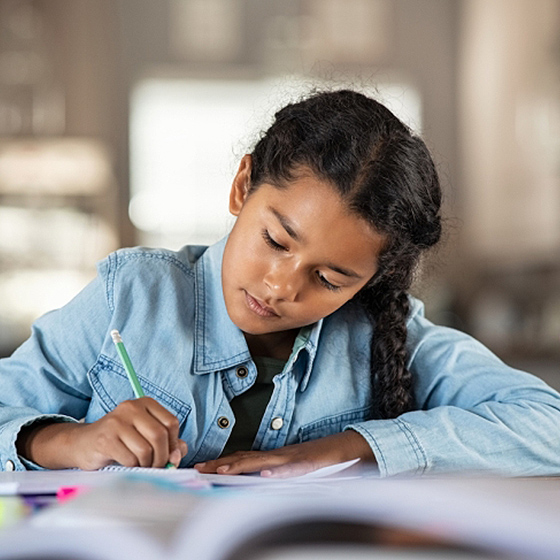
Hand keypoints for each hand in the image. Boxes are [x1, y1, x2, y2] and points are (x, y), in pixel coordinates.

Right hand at [17, 397, 187, 469]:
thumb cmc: (121, 441)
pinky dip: (133, 467)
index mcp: (145, 403)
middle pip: (160, 435)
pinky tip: (127, 464)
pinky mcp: (106, 438)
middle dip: (162, 457)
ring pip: (146, 450)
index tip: (169, 454)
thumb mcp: (146, 437)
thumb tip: (177, 455)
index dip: (174, 443)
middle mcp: (132, 408)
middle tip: (157, 466)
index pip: (171, 422)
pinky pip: (130, 459)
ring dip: (147, 464)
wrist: (83, 444)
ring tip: (141, 465)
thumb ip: (168, 443)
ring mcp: (117, 422)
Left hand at [194, 430, 375, 477]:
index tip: (202, 467)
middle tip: (200, 469)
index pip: (243, 459)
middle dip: (221, 464)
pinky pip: (291, 468)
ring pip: (263, 461)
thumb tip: (254, 481)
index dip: (222, 463)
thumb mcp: (291, 469)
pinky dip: (278, 471)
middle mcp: (278, 456)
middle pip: (245, 459)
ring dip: (241, 466)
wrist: (344, 448)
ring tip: (222, 471)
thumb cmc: (317, 460)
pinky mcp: (307, 463)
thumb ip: (273, 473)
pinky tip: (266, 474)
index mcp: (273, 458)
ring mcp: (292, 459)